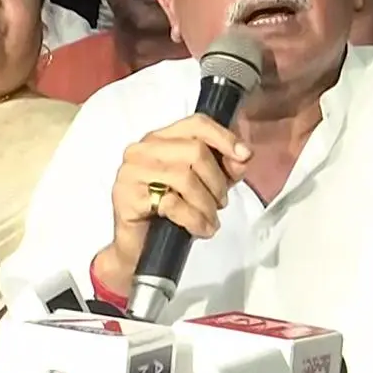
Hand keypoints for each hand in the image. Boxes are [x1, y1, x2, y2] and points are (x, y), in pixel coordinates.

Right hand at [95, 114, 251, 289]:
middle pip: (195, 151)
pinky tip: (201, 229)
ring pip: (185, 177)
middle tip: (221, 203)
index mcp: (161, 139)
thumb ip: (225, 168)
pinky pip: (172, 203)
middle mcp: (143, 149)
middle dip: (217, 181)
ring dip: (207, 204)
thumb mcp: (206, 186)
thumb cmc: (170, 213)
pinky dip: (195, 219)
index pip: (196, 124)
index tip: (244, 155)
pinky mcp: (127, 196)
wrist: (138, 248)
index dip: (224, 137)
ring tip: (210, 219)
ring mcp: (131, 171)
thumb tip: (243, 157)